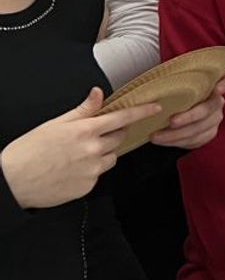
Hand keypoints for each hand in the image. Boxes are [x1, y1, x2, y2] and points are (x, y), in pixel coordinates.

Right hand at [0, 88, 161, 208]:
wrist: (12, 181)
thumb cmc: (28, 150)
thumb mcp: (55, 124)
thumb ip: (82, 110)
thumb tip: (98, 93)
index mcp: (85, 131)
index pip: (122, 118)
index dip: (142, 111)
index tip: (156, 107)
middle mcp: (92, 150)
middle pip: (118, 137)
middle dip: (114, 133)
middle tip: (96, 133)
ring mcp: (91, 170)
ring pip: (111, 157)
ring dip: (104, 152)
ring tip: (79, 153)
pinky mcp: (87, 186)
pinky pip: (99, 174)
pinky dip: (92, 169)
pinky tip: (73, 168)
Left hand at [150, 73, 224, 149]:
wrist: (170, 111)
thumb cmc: (173, 92)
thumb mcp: (174, 82)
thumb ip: (175, 77)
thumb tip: (160, 76)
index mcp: (213, 84)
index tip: (216, 88)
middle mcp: (218, 101)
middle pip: (210, 109)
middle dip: (190, 116)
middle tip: (171, 121)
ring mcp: (215, 119)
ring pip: (201, 128)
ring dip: (177, 134)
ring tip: (156, 136)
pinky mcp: (208, 134)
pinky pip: (195, 140)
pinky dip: (176, 142)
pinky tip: (162, 140)